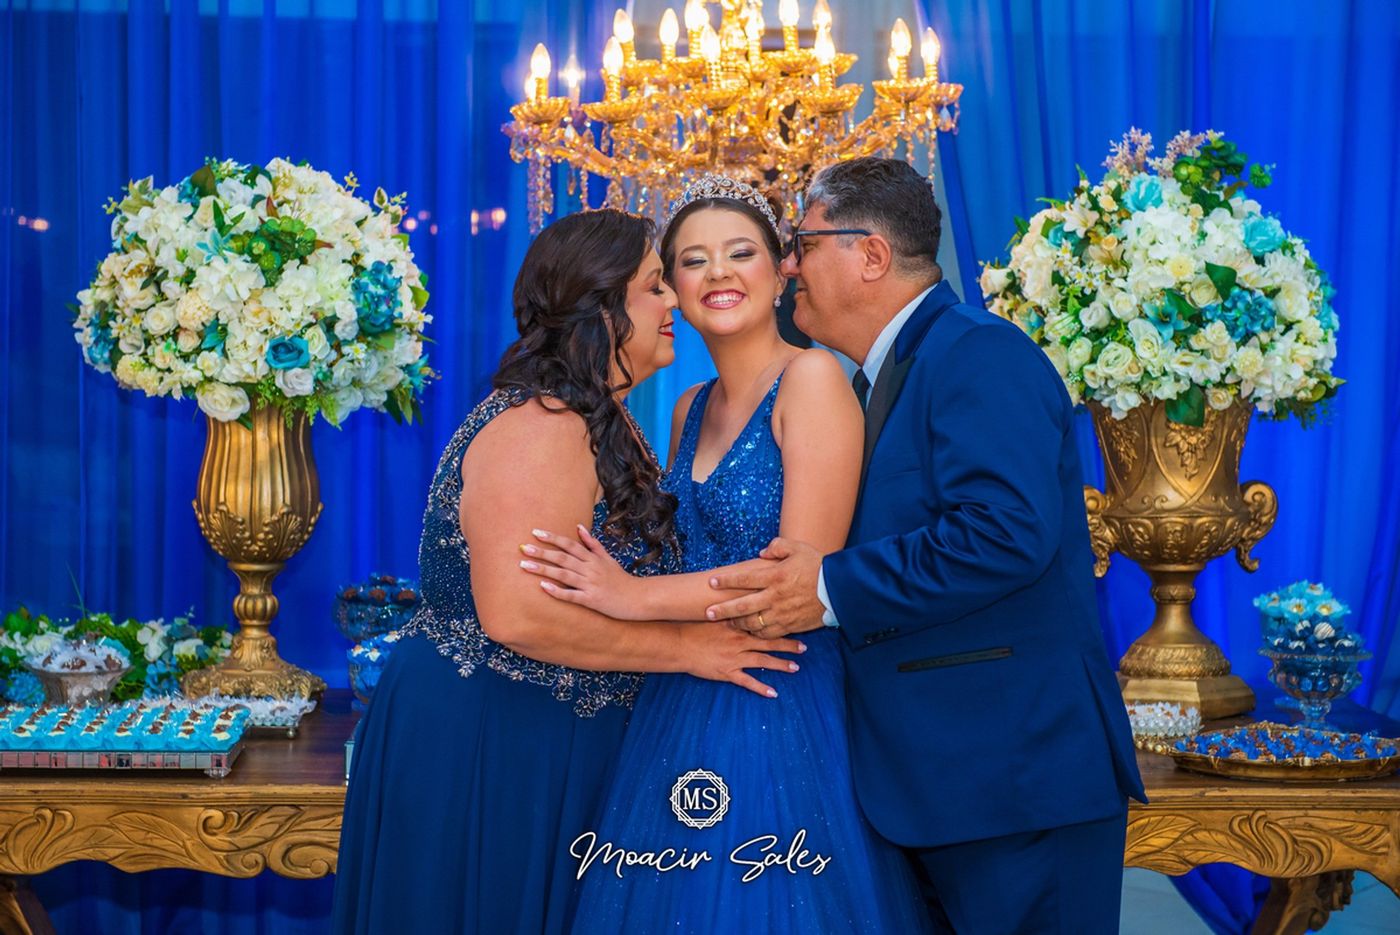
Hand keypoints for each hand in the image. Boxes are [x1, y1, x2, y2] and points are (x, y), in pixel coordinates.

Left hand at [520, 525, 645, 620]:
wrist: (637, 598)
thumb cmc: (620, 579)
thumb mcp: (608, 558)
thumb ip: (592, 543)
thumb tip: (579, 527)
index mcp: (593, 558)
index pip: (569, 544)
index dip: (552, 538)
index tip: (535, 533)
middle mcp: (590, 569)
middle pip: (563, 557)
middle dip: (542, 552)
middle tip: (522, 548)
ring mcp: (590, 584)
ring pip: (564, 574)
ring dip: (543, 569)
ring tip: (524, 566)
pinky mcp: (591, 600)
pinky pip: (572, 595)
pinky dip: (558, 590)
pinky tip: (543, 587)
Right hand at [679, 622, 807, 697]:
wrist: (678, 644)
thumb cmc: (693, 628)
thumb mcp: (714, 615)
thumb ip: (730, 612)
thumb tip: (744, 602)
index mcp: (737, 626)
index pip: (763, 623)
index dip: (779, 624)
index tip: (794, 623)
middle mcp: (739, 641)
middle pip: (769, 642)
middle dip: (788, 645)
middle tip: (803, 647)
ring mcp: (734, 658)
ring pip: (763, 661)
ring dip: (781, 664)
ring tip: (795, 668)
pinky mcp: (727, 672)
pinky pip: (748, 682)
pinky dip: (761, 688)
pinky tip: (774, 693)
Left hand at [705, 537, 826, 637]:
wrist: (839, 590)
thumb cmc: (818, 566)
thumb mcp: (798, 548)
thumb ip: (778, 546)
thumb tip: (762, 552)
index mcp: (775, 576)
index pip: (744, 578)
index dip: (726, 580)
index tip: (712, 581)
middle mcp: (775, 596)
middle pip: (742, 606)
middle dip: (723, 610)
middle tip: (707, 613)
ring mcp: (781, 613)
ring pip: (752, 623)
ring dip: (737, 623)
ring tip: (727, 622)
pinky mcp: (789, 625)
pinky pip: (768, 633)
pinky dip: (756, 632)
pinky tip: (750, 630)